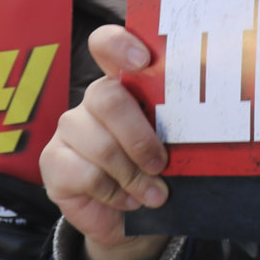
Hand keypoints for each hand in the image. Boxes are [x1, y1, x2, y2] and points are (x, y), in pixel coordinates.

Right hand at [39, 25, 171, 259]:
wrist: (129, 215)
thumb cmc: (157, 169)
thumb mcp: (176, 145)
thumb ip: (182, 129)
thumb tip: (207, 125)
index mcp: (126, 83)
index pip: (109, 45)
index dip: (120, 44)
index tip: (144, 60)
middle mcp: (95, 99)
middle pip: (108, 98)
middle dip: (139, 137)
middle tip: (161, 164)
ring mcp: (70, 127)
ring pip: (101, 144)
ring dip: (132, 176)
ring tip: (152, 194)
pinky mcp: (53, 160)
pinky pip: (85, 174)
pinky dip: (113, 193)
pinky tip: (125, 199)